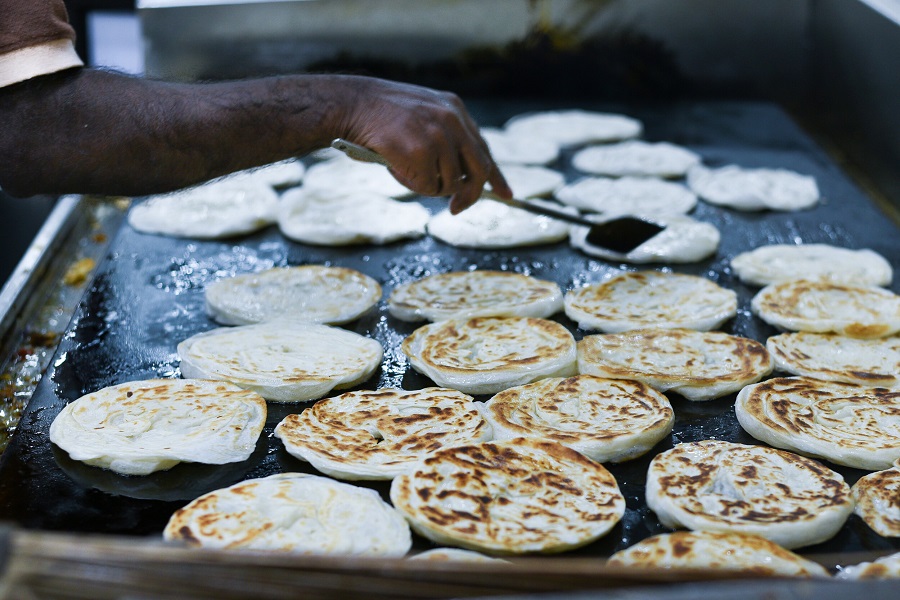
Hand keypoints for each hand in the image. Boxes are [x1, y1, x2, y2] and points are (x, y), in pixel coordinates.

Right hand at [334, 76, 511, 212]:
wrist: (353, 104)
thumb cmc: (381, 115)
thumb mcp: (423, 116)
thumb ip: (445, 138)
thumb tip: (459, 179)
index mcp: (455, 109)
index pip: (484, 149)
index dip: (495, 175)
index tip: (506, 194)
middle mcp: (452, 120)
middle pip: (478, 171)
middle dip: (470, 195)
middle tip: (455, 209)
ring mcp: (438, 135)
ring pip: (449, 183)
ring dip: (428, 186)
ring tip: (403, 169)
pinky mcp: (422, 151)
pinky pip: (427, 187)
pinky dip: (411, 184)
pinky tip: (395, 167)